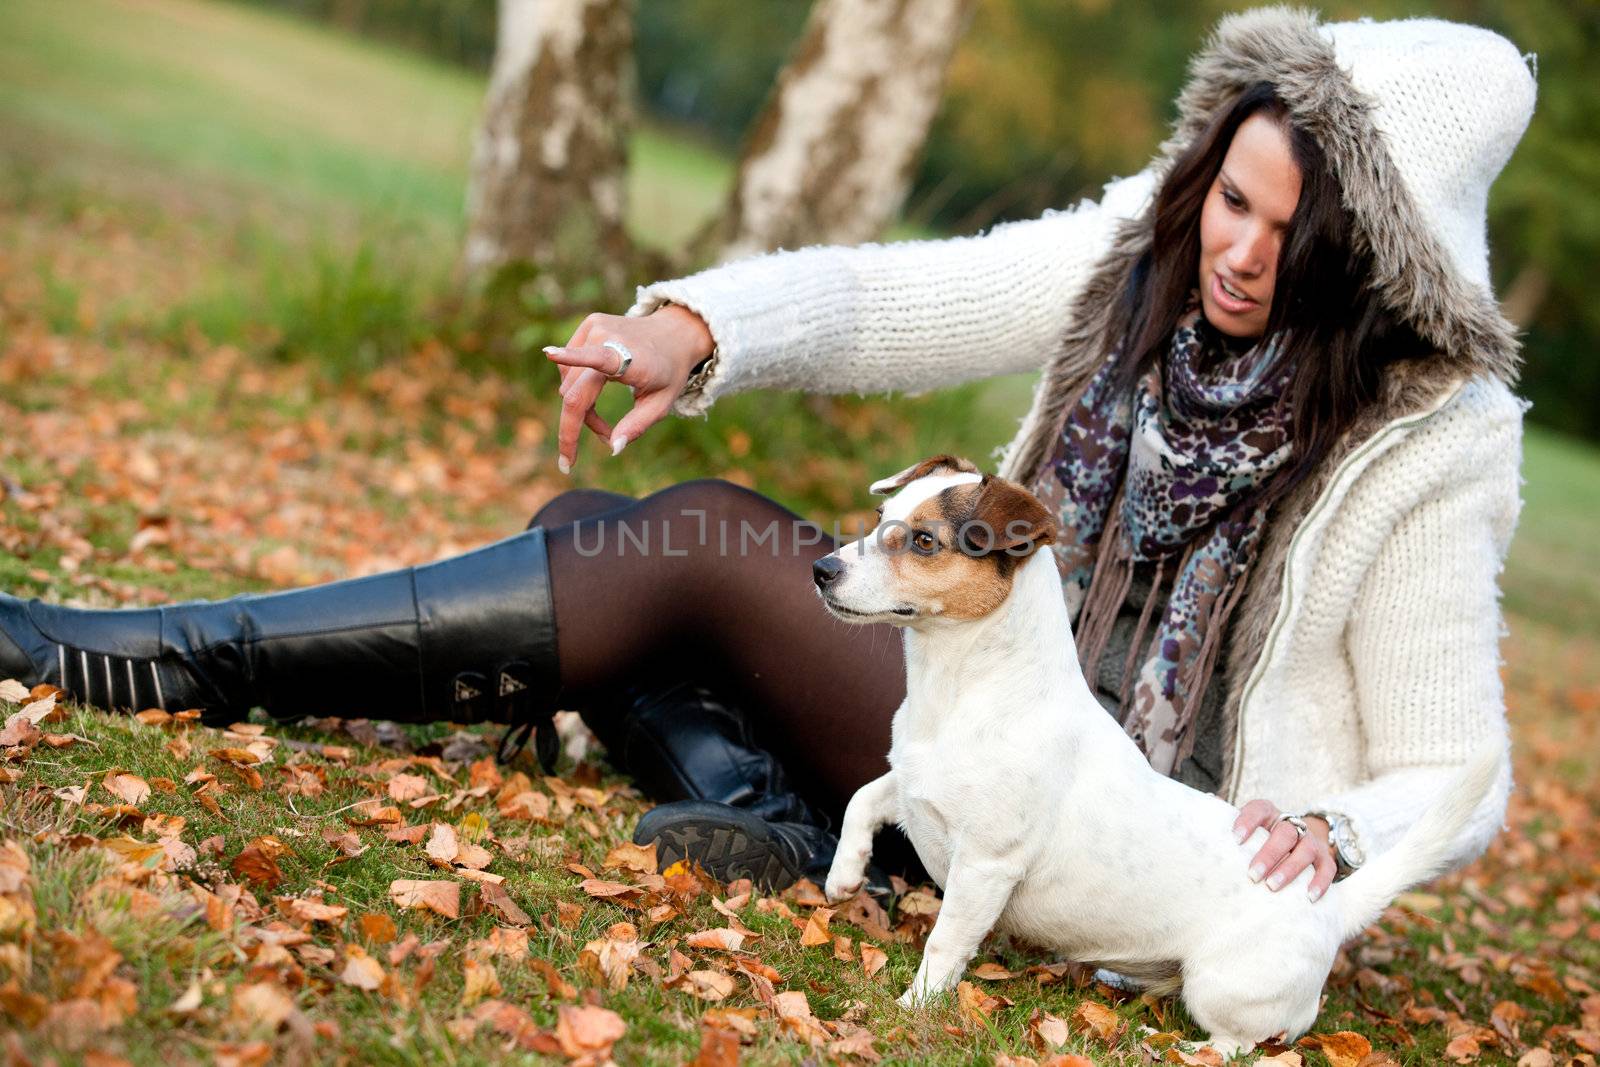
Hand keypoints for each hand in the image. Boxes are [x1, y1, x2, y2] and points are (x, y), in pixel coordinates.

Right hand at [543, 305, 713, 472]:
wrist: (674, 335)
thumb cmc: (668, 374)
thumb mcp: (661, 405)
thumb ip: (637, 426)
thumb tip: (613, 448)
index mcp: (632, 358)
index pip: (599, 359)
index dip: (572, 359)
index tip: (550, 354)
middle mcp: (608, 337)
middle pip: (574, 392)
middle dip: (580, 424)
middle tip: (605, 439)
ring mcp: (595, 327)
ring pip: (567, 384)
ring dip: (580, 407)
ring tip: (603, 419)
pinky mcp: (588, 325)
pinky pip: (569, 368)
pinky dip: (578, 387)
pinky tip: (595, 390)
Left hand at [1232, 799, 1335, 901]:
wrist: (1295, 841)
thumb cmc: (1258, 838)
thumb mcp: (1244, 827)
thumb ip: (1226, 817)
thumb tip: (1207, 801)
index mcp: (1268, 813)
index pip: (1259, 809)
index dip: (1248, 821)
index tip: (1235, 839)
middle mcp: (1291, 824)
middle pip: (1284, 832)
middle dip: (1269, 853)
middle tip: (1252, 875)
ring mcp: (1310, 841)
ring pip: (1305, 850)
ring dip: (1289, 869)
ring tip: (1272, 886)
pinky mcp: (1324, 859)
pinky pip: (1327, 869)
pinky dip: (1320, 882)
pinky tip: (1309, 897)